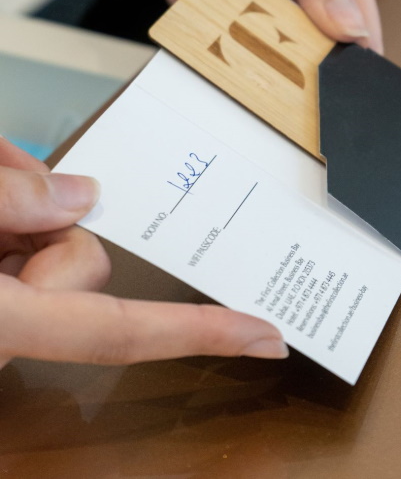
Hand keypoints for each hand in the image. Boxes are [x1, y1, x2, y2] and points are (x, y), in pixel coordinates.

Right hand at [0, 137, 287, 368]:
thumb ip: (12, 198)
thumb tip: (83, 194)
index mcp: (4, 324)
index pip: (121, 331)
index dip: (200, 332)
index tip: (265, 334)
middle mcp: (9, 336)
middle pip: (87, 264)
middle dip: (58, 219)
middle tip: (10, 174)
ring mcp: (7, 324)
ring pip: (59, 250)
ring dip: (29, 212)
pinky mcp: (3, 310)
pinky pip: (30, 253)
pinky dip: (16, 221)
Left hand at [146, 0, 382, 50]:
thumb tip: (352, 24)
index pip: (360, 24)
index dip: (354, 59)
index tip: (335, 83)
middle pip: (318, 53)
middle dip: (299, 67)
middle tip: (270, 58)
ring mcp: (267, 14)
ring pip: (276, 63)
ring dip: (257, 62)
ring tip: (233, 39)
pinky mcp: (230, 29)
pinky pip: (233, 60)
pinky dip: (221, 57)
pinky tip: (210, 42)